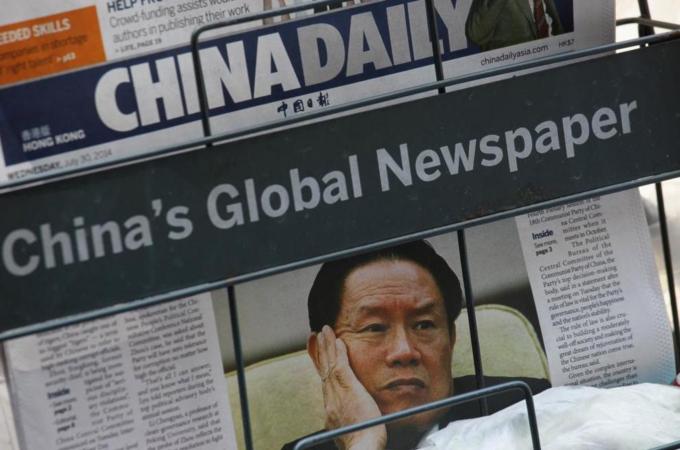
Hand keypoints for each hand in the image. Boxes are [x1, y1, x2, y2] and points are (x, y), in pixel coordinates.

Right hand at [312, 326, 385, 449]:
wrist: (362, 449)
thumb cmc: (361, 445)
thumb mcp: (346, 433)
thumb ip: (344, 422)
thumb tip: (344, 421)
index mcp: (330, 410)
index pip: (324, 382)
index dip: (319, 367)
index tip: (316, 355)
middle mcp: (330, 400)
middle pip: (322, 370)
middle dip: (318, 352)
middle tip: (314, 336)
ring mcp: (337, 393)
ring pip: (329, 364)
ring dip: (326, 346)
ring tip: (323, 331)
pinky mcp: (348, 389)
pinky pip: (341, 365)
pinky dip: (338, 352)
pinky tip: (337, 340)